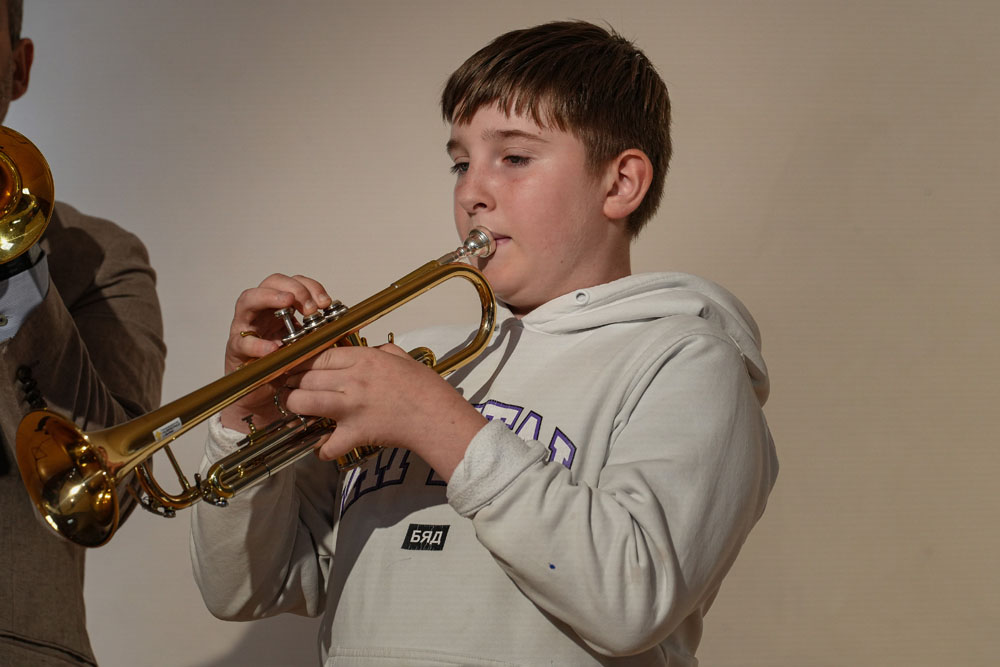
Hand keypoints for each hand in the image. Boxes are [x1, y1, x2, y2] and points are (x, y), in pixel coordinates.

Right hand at [220, 273, 332, 432]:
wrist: (267, 399)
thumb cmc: (288, 368)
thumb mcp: (310, 347)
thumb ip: (323, 334)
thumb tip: (350, 325)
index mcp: (281, 308)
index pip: (295, 283)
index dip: (311, 287)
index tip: (326, 302)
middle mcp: (262, 312)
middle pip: (271, 282)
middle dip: (293, 289)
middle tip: (310, 307)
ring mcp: (246, 327)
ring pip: (248, 300)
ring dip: (269, 298)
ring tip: (287, 304)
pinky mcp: (236, 349)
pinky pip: (242, 341)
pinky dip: (257, 343)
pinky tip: (274, 347)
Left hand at [284, 343, 487, 479]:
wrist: (438, 417)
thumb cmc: (426, 387)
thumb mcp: (402, 358)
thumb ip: (381, 351)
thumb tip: (370, 352)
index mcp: (363, 358)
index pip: (319, 355)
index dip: (302, 362)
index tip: (297, 368)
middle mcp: (352, 379)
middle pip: (305, 377)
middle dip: (293, 383)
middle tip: (291, 389)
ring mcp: (351, 407)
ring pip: (303, 403)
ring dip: (295, 408)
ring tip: (298, 412)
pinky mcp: (356, 433)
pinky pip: (327, 444)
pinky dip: (322, 449)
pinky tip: (324, 448)